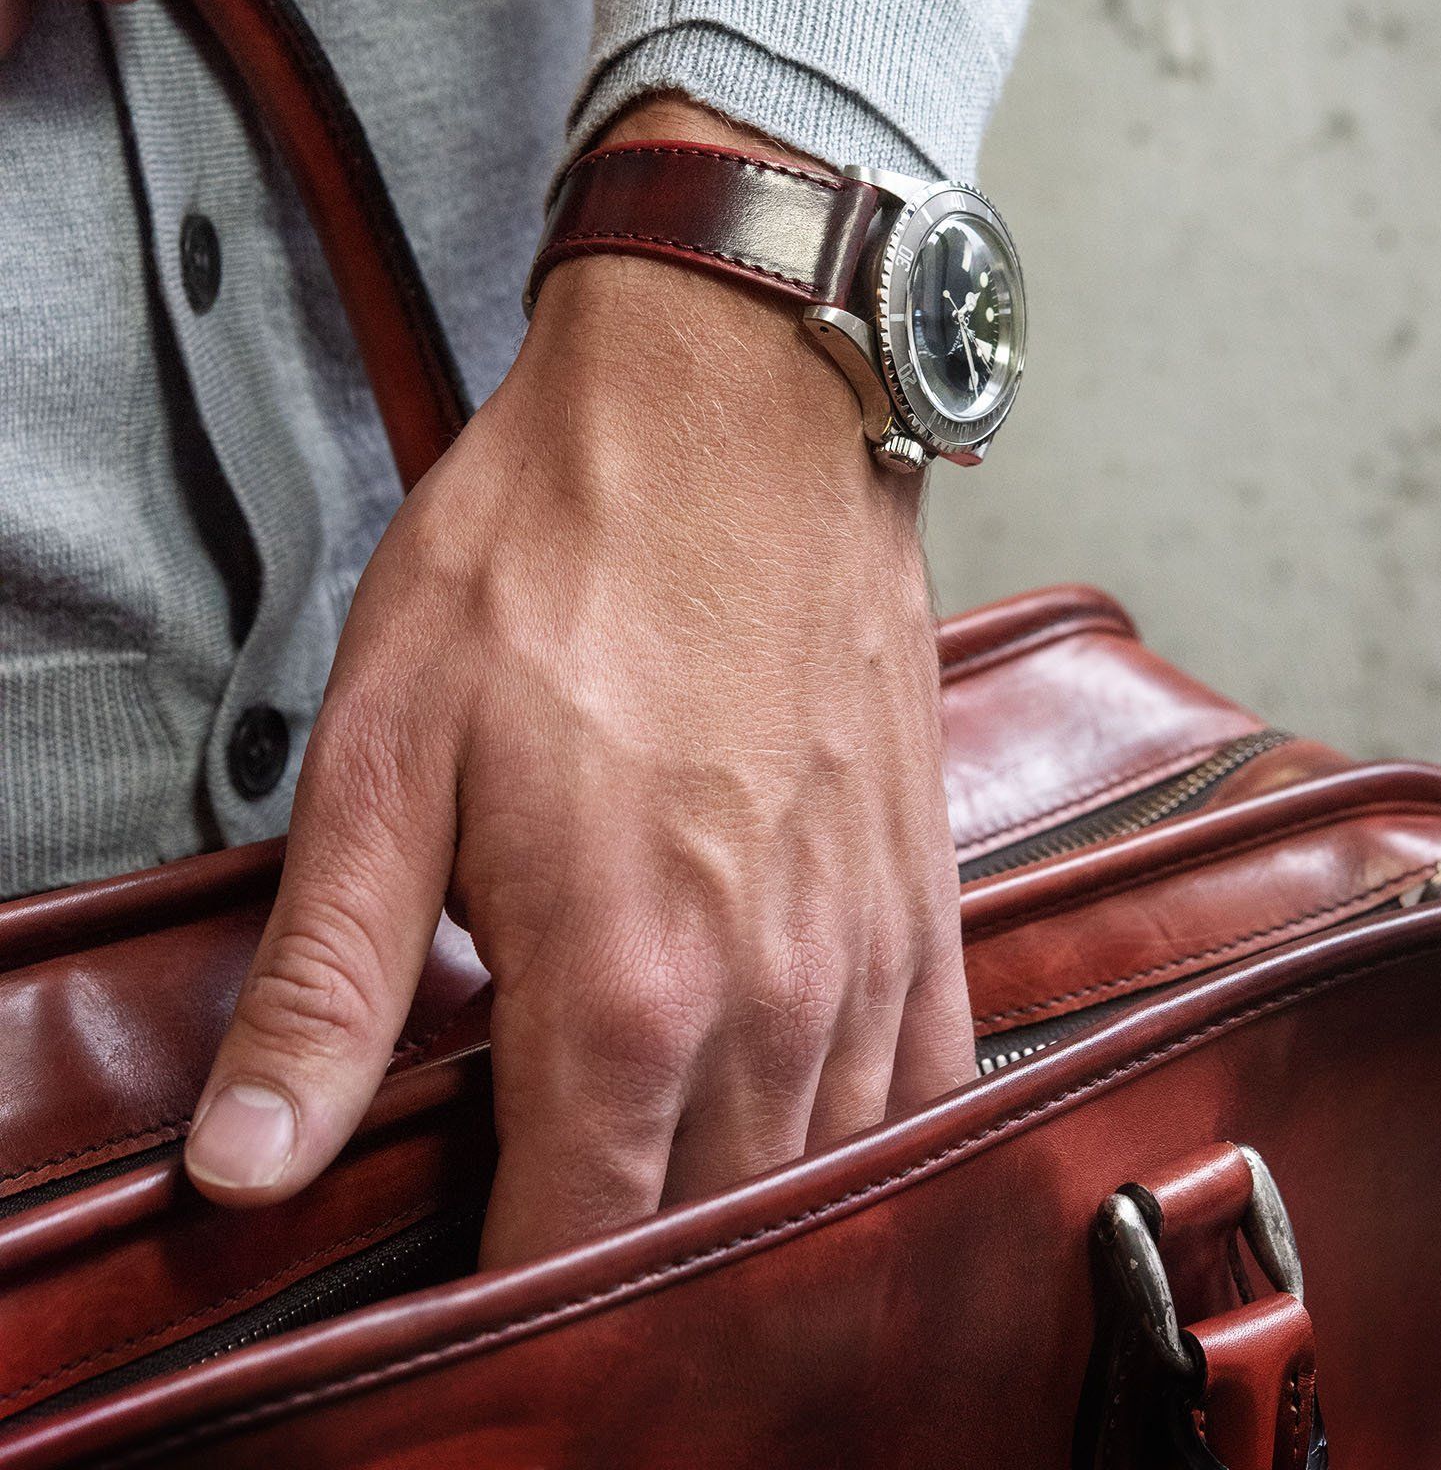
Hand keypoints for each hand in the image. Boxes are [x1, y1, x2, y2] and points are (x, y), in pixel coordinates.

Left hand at [184, 100, 974, 1266]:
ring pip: (820, 1174)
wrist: (735, 413)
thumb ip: (334, 979)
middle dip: (619, 1260)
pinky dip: (863, 1136)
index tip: (467, 1278)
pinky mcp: (924, 890)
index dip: (506, 1289)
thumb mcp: (389, 751)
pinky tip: (813, 1118)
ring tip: (674, 1191)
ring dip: (740, 1209)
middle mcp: (773, 994)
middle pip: (700, 1229)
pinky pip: (926, 1080)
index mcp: (627, 981)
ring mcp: (868, 946)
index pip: (570, 1242)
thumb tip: (252, 1160)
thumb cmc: (562, 553)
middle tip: (557, 1217)